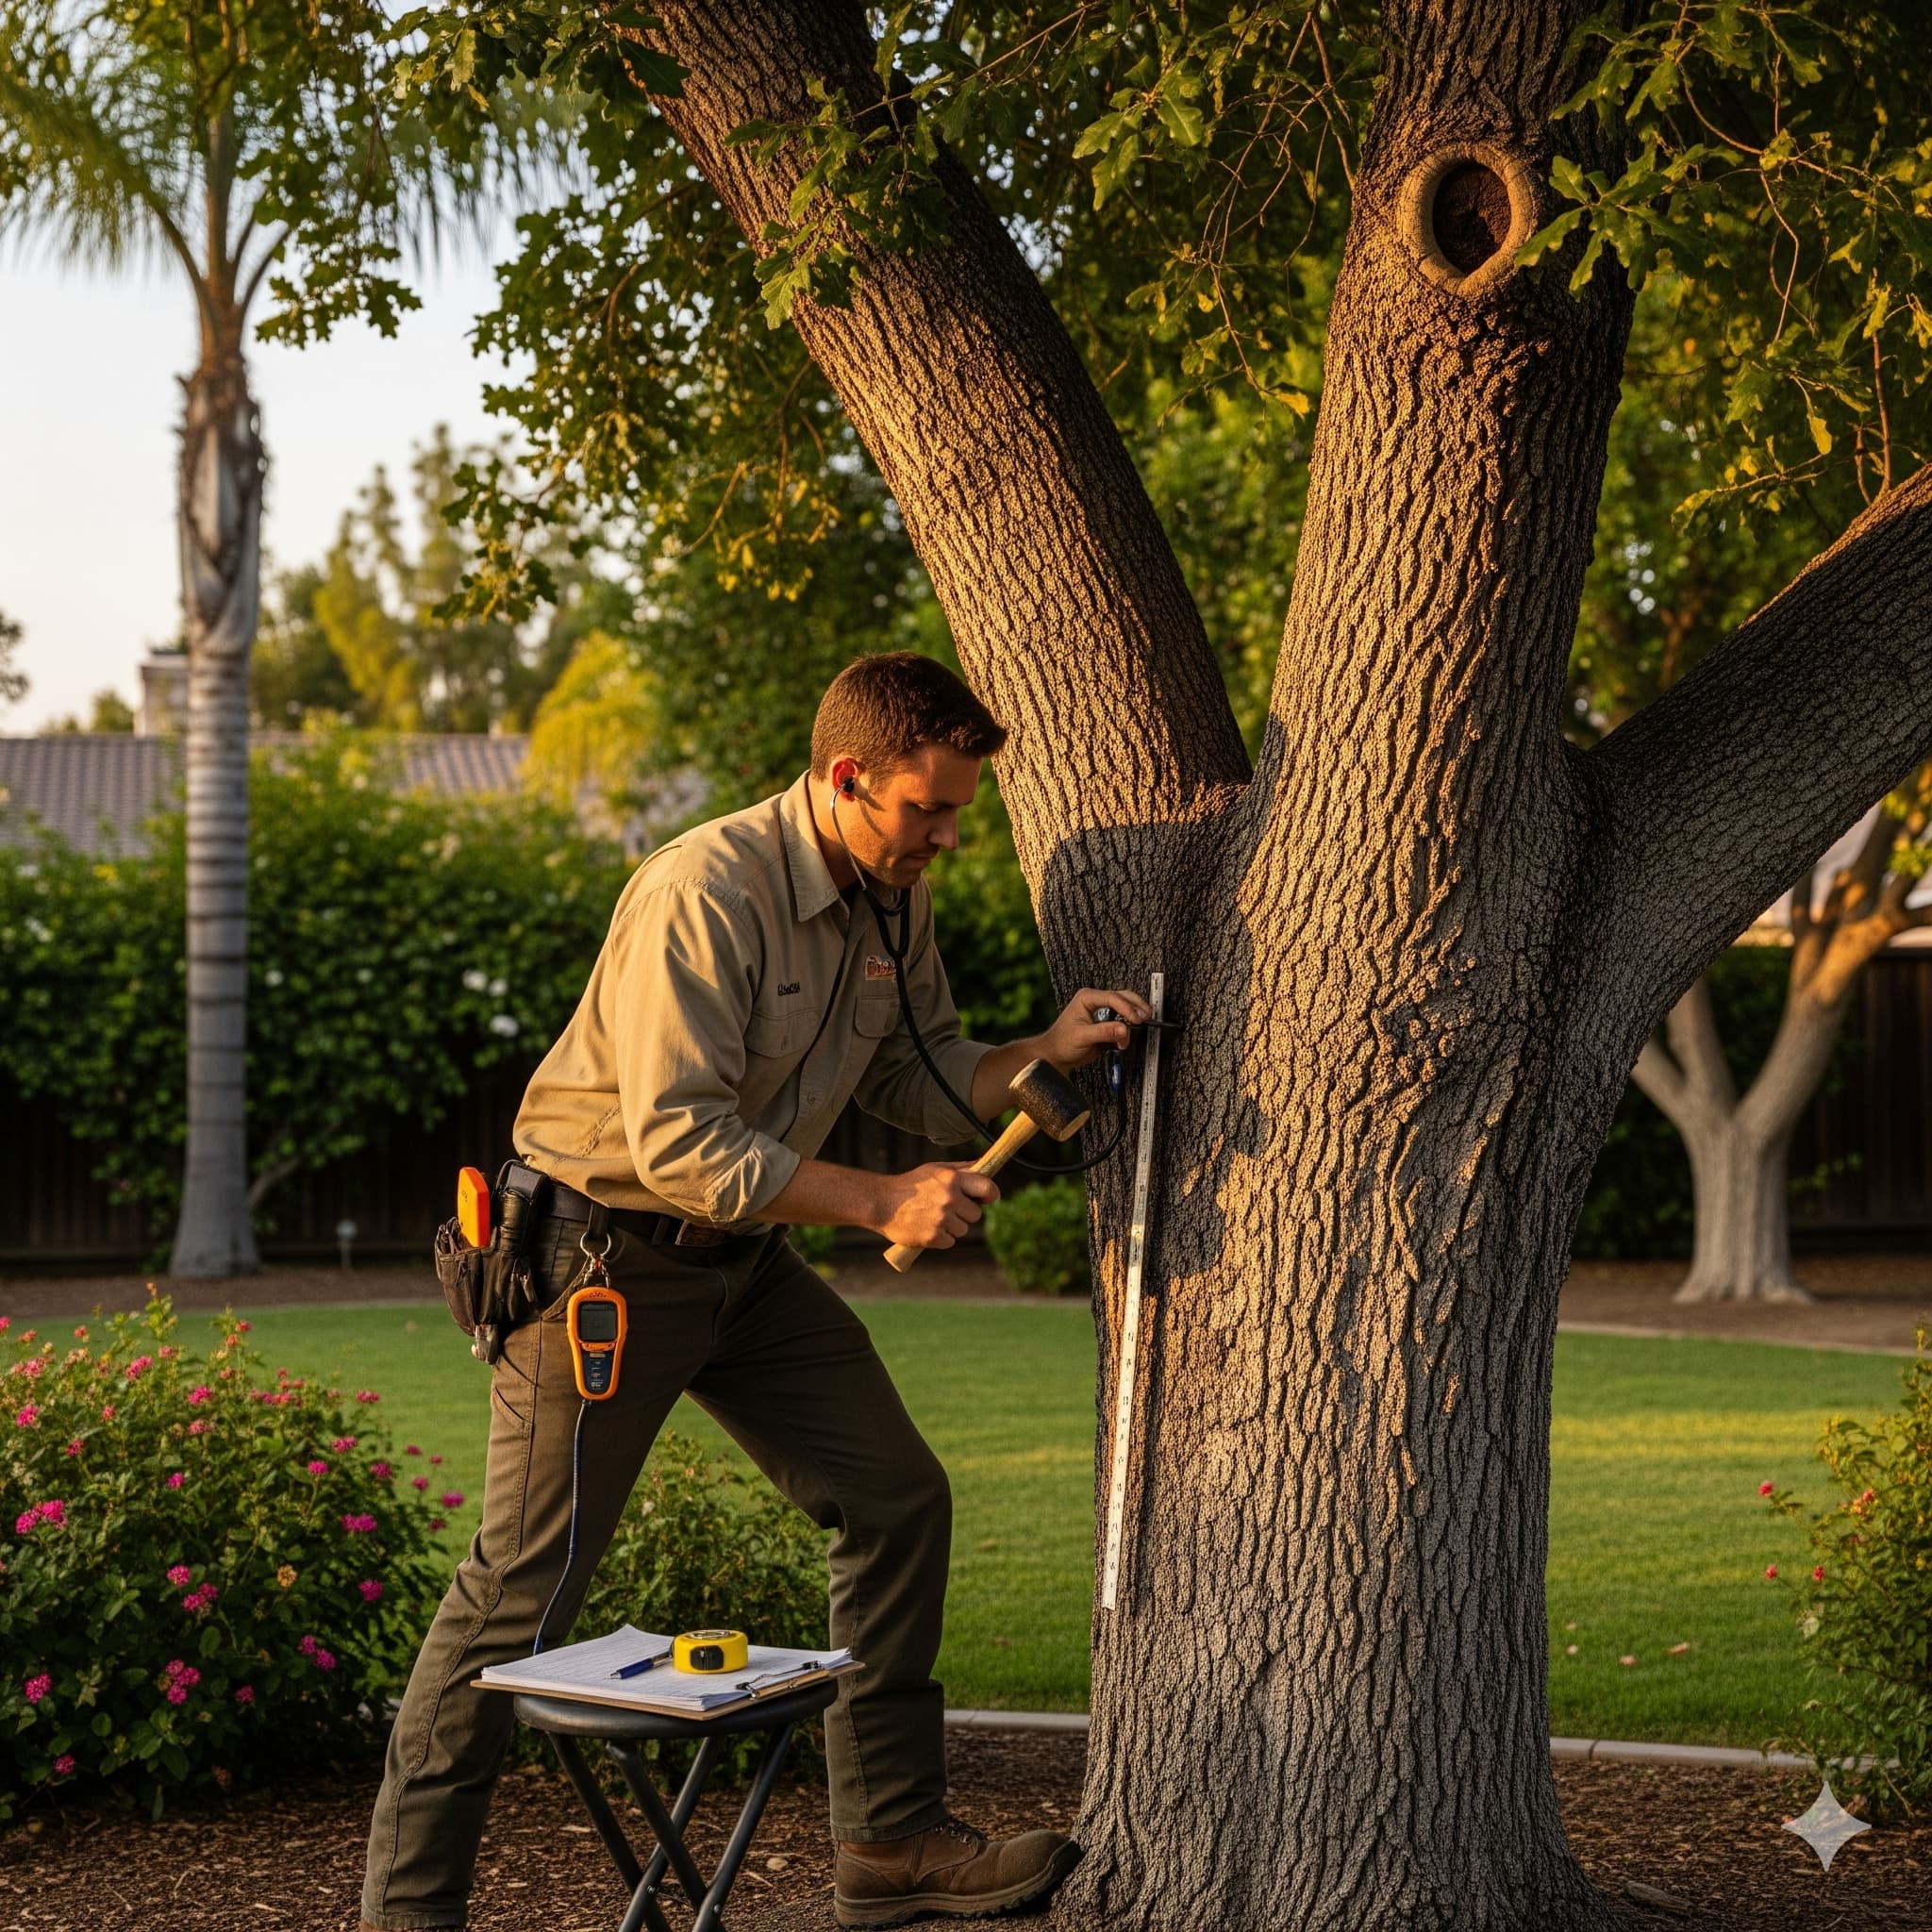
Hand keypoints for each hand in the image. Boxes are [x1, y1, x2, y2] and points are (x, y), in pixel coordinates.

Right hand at [878, 1161, 999, 1249]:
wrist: (881, 1203)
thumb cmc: (911, 1185)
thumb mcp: (936, 1169)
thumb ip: (962, 1169)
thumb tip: (986, 1164)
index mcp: (952, 1179)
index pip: (988, 1188)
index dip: (990, 1195)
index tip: (986, 1199)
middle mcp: (950, 1198)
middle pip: (976, 1214)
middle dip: (964, 1213)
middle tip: (946, 1208)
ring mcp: (942, 1218)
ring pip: (963, 1229)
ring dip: (952, 1226)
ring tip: (933, 1217)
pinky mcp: (933, 1237)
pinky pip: (950, 1241)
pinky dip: (941, 1238)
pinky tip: (927, 1227)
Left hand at [1039, 987, 1151, 1072]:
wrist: (1056, 1055)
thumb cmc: (1062, 1042)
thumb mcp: (1083, 1036)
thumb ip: (1104, 1032)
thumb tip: (1123, 1029)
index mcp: (1087, 998)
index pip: (1113, 997)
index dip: (1127, 1008)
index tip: (1136, 1019)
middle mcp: (1095, 1001)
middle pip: (1123, 997)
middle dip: (1136, 1007)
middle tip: (1145, 1018)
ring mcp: (1102, 1011)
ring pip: (1125, 1007)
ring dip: (1133, 1018)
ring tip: (1136, 1029)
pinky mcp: (1106, 1022)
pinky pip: (1122, 1021)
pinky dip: (1128, 1028)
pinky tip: (1127, 1037)